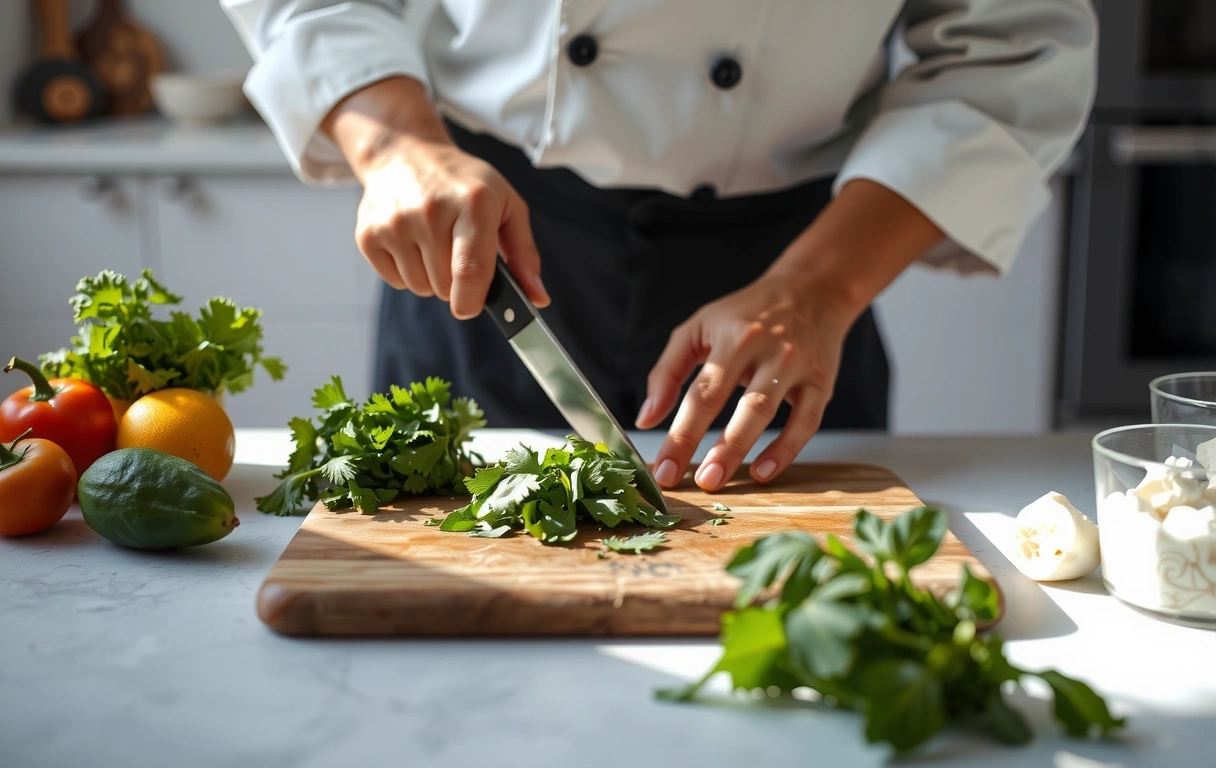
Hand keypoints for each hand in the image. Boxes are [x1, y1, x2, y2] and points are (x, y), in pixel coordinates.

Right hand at [324, 77, 548, 316]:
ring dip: (432, 277)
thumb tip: (538, 298)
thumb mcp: (505, 205)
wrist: (405, 154)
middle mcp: (430, 211)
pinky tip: (412, 242)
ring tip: (434, 243)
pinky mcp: (369, 235)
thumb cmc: (464, 183)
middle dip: (457, 283)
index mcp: (473, 203)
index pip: (471, 271)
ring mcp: (395, 223)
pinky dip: (407, 272)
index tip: (473, 306)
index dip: (473, 300)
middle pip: (446, 287)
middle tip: (457, 252)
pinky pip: (397, 281)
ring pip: (421, 287)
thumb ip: (524, 254)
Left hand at [636, 178, 945, 490]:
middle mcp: (766, 349)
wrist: (811, 289)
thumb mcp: (699, 328)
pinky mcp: (821, 381)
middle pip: (738, 404)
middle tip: (695, 482)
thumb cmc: (745, 314)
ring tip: (718, 479)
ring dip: (742, 449)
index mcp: (731, 336)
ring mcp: (796, 366)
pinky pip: (806, 421)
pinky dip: (787, 449)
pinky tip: (763, 471)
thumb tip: (647, 418)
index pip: (701, 392)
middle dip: (715, 447)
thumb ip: (668, 372)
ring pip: (768, 412)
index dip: (681, 434)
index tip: (664, 468)